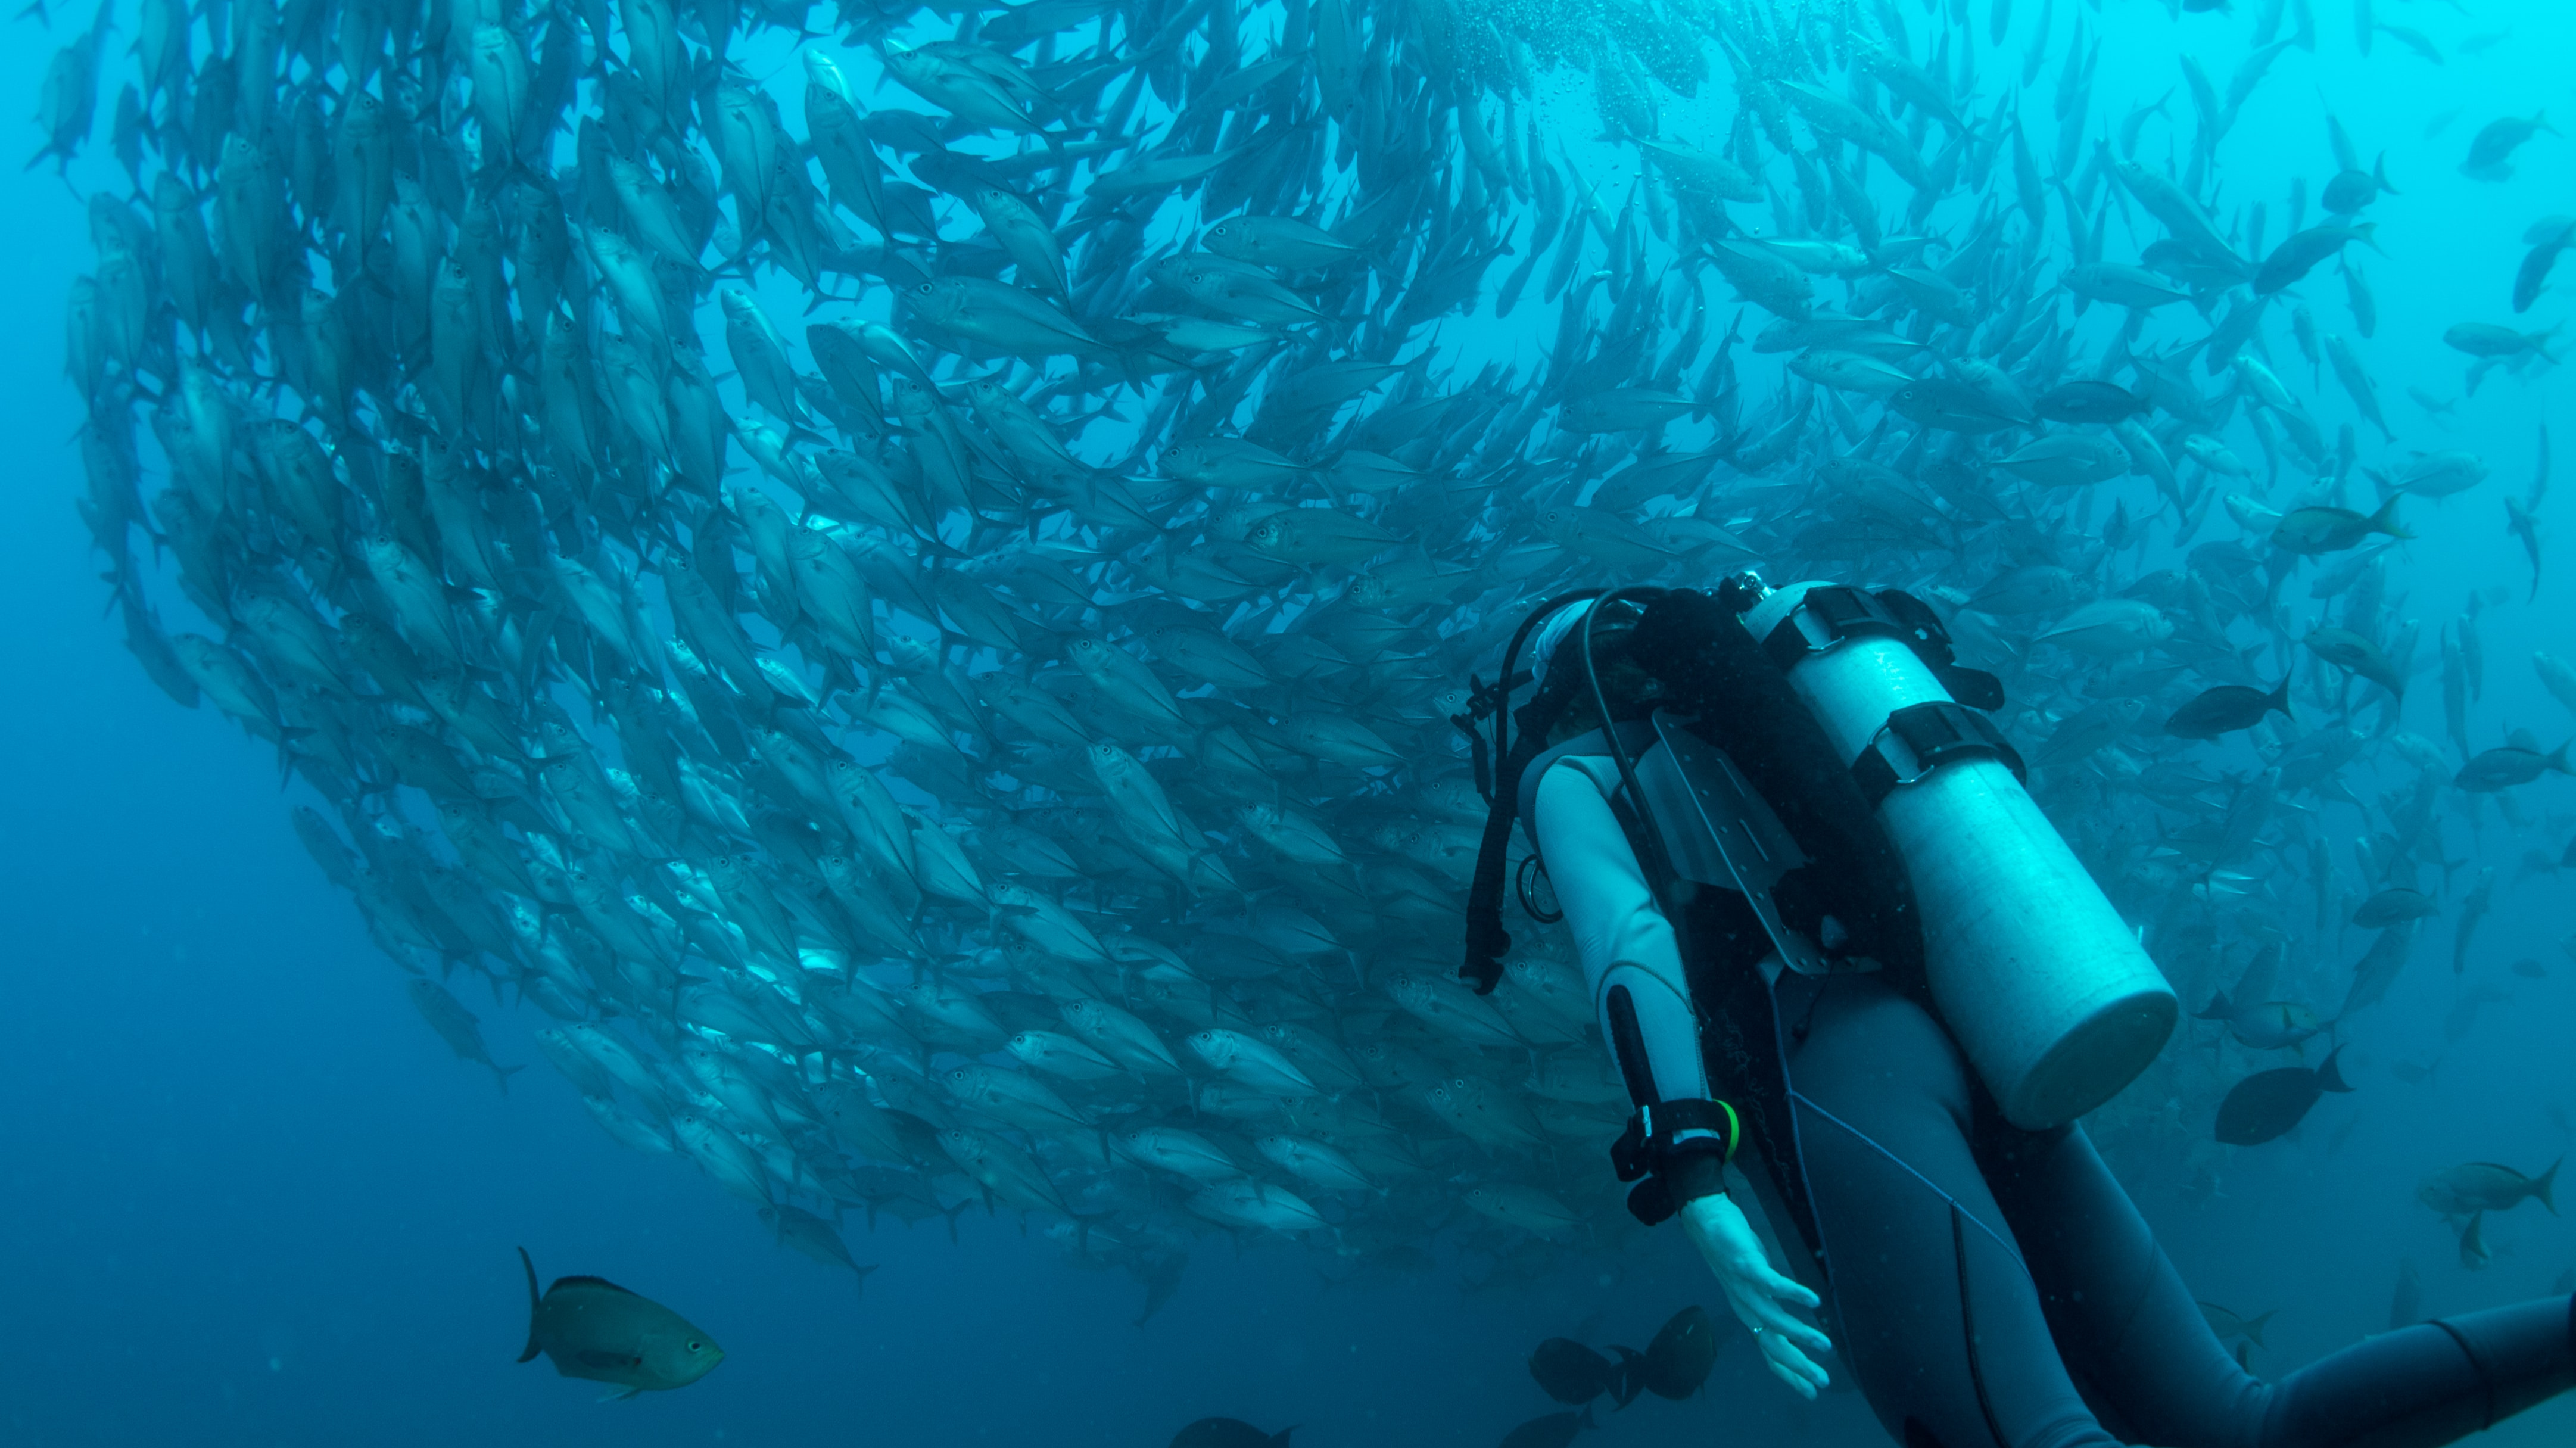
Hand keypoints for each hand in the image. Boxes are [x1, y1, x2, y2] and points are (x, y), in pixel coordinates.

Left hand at [1680, 1192, 1833, 1399]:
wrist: (1707, 1223)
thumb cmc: (1738, 1257)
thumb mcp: (1758, 1289)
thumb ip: (1774, 1307)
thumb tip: (1794, 1327)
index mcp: (1750, 1316)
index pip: (1770, 1352)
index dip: (1790, 1374)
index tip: (1813, 1392)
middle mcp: (1746, 1308)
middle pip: (1772, 1344)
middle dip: (1798, 1365)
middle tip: (1823, 1380)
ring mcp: (1744, 1288)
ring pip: (1773, 1319)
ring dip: (1799, 1334)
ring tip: (1825, 1344)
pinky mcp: (1746, 1265)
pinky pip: (1771, 1283)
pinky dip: (1792, 1294)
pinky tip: (1813, 1301)